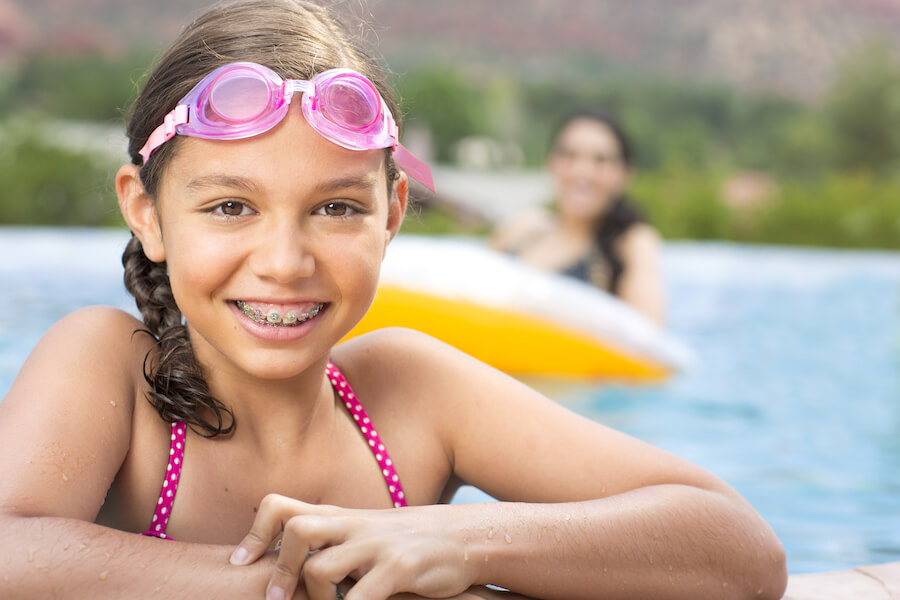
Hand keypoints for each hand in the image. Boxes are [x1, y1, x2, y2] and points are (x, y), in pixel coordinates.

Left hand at [229, 494, 478, 599]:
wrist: (465, 538)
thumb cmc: (409, 544)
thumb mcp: (366, 534)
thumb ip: (333, 543)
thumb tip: (291, 569)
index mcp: (340, 517)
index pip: (281, 506)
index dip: (255, 533)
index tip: (242, 562)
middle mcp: (354, 525)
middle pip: (297, 529)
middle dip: (279, 569)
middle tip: (278, 599)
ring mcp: (377, 545)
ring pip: (321, 568)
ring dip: (316, 599)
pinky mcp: (400, 568)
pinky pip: (361, 598)